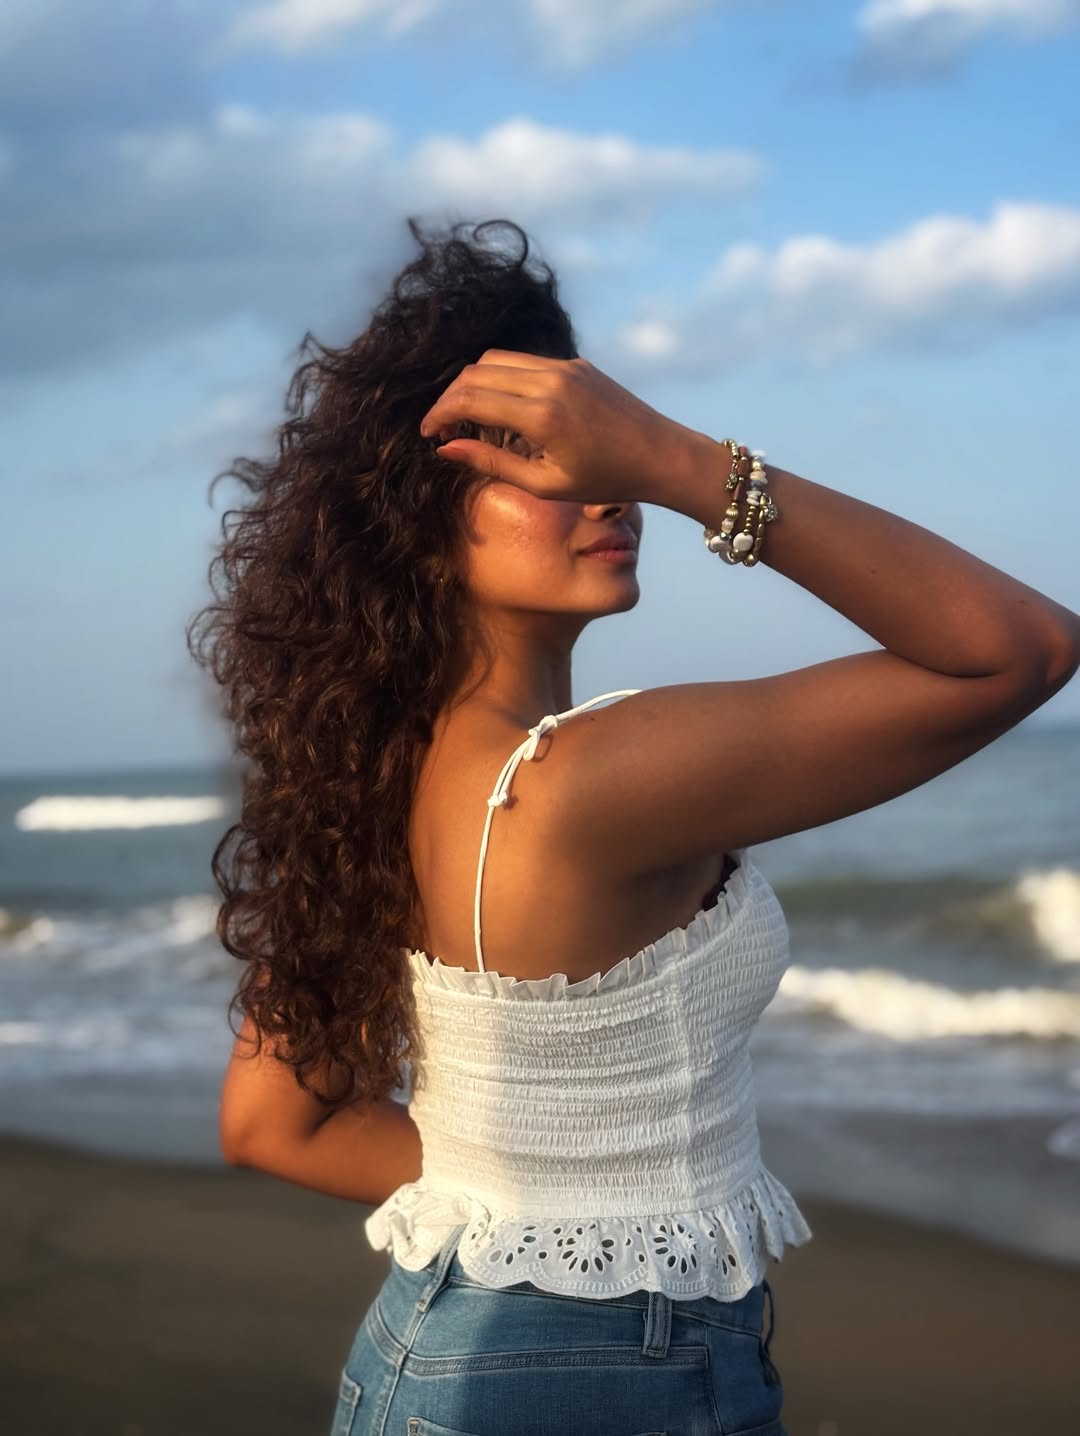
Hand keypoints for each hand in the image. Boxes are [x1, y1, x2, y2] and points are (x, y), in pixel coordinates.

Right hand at [418, 349, 693, 504]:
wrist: (661, 455)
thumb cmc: (607, 481)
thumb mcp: (544, 484)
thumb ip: (492, 464)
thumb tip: (446, 449)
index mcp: (542, 415)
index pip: (469, 400)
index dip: (439, 415)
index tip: (428, 435)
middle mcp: (551, 381)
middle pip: (475, 372)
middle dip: (450, 399)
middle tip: (444, 430)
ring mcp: (565, 367)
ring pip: (496, 360)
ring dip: (474, 385)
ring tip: (470, 421)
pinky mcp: (575, 364)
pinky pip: (524, 363)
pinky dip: (502, 380)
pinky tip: (505, 412)